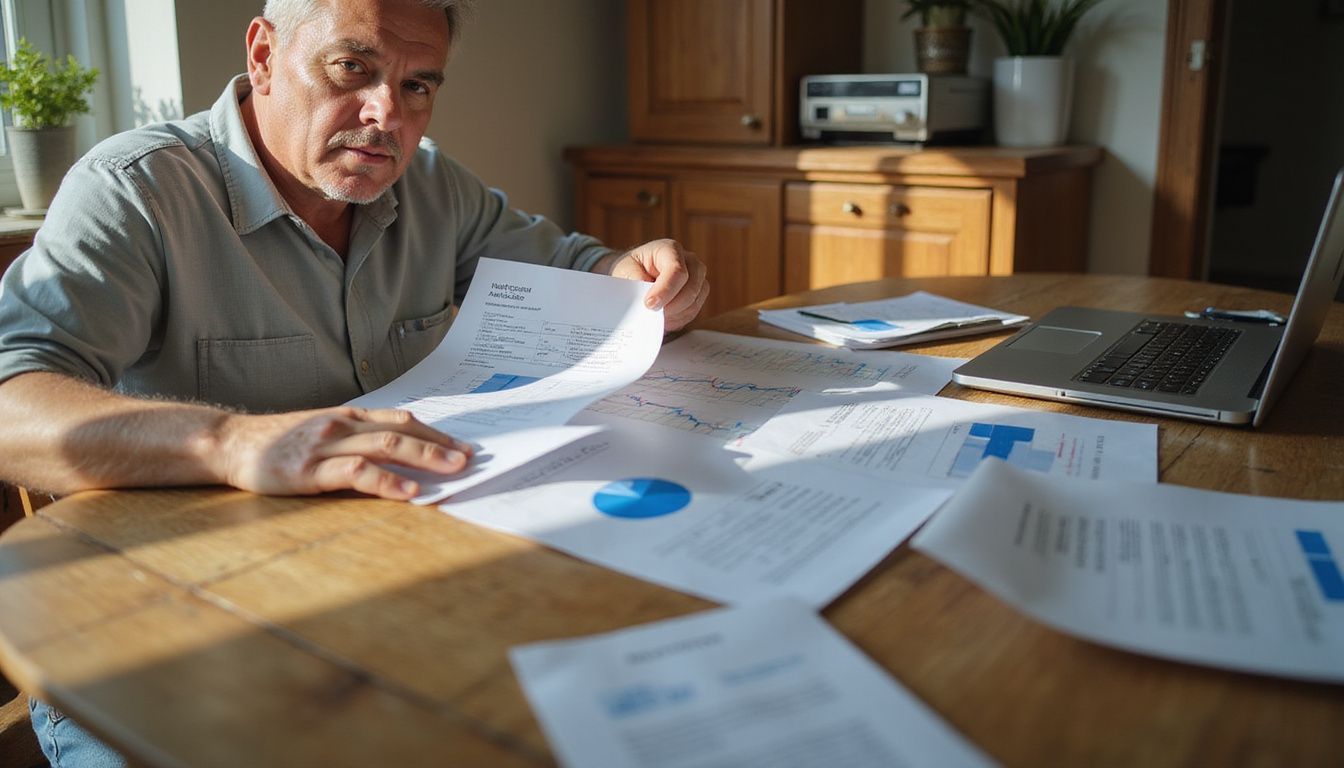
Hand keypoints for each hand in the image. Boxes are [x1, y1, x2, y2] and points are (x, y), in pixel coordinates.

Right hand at [216, 407, 472, 499]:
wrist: (230, 443)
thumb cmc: (280, 443)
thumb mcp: (323, 432)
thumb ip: (356, 438)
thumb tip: (400, 454)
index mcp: (349, 416)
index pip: (403, 419)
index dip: (436, 432)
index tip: (463, 445)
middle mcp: (343, 424)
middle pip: (402, 431)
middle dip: (440, 446)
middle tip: (469, 459)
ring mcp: (327, 445)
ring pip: (386, 446)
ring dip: (424, 458)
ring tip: (450, 471)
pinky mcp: (311, 470)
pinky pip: (357, 472)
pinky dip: (386, 482)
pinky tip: (408, 492)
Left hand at [602, 238, 708, 330]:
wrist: (636, 272)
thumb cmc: (631, 268)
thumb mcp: (625, 270)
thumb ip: (636, 282)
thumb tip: (647, 299)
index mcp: (670, 249)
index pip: (677, 271)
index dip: (665, 290)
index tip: (649, 304)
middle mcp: (689, 262)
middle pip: (691, 289)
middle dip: (670, 306)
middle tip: (651, 313)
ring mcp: (697, 278)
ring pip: (693, 303)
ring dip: (673, 315)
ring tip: (654, 316)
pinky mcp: (698, 295)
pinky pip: (692, 312)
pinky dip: (677, 319)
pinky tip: (662, 318)